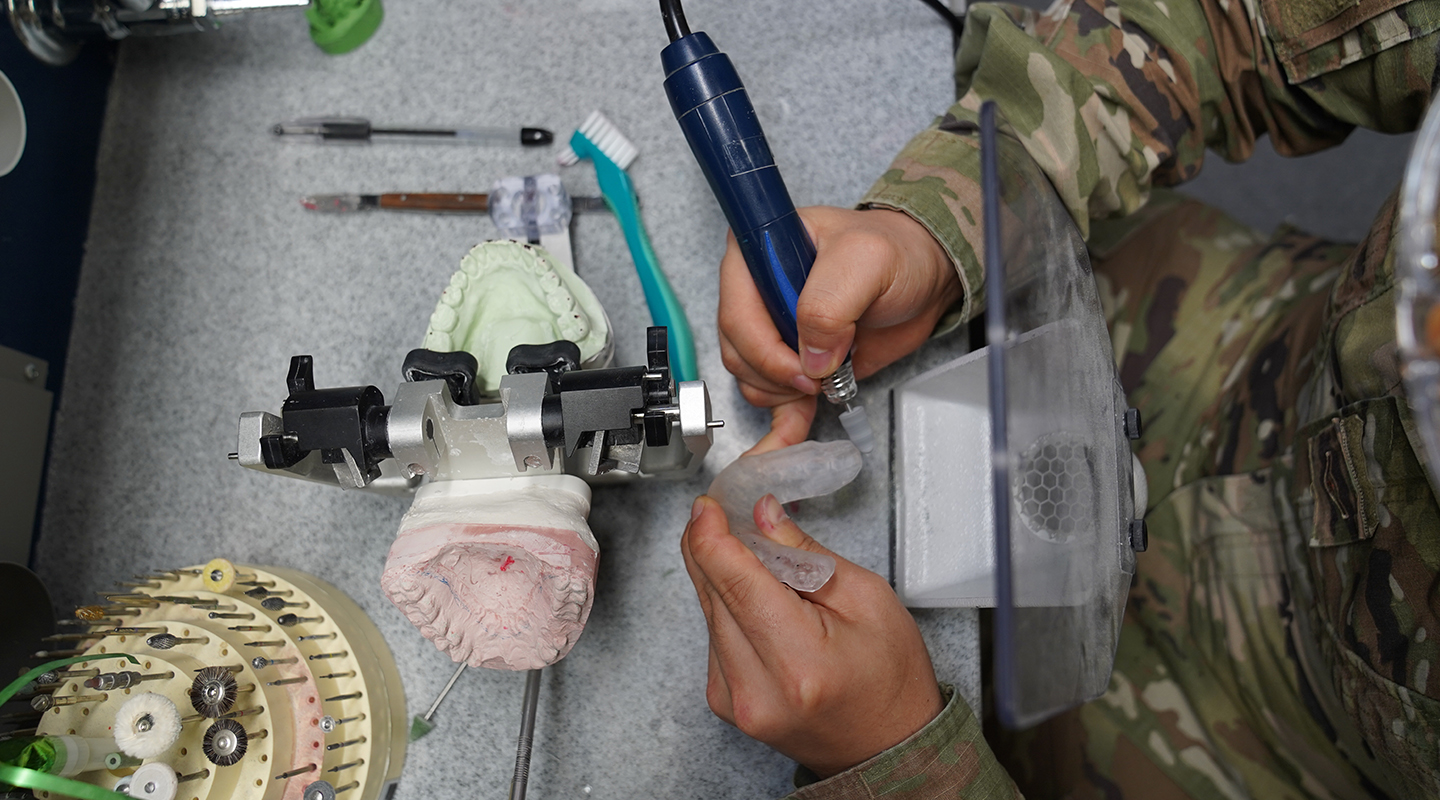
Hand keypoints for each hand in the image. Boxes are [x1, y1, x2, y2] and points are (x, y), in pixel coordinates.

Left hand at [680, 493, 941, 778]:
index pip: (733, 581)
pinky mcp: (723, 698)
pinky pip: (714, 631)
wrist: (888, 747)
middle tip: (739, 509)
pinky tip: (761, 597)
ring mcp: (733, 698)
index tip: (709, 504)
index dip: (712, 533)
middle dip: (719, 541)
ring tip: (764, 557)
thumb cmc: (891, 682)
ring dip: (725, 571)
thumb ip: (805, 554)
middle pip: (712, 590)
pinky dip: (730, 603)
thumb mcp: (867, 599)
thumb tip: (761, 514)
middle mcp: (754, 687)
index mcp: (797, 662)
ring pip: (707, 608)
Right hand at [717, 206, 958, 453]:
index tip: (803, 366)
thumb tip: (811, 357)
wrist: (923, 278)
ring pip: (750, 377)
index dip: (765, 348)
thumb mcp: (866, 260)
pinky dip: (782, 417)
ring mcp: (771, 326)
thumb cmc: (896, 252)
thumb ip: (829, 304)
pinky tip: (793, 429)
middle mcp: (756, 289)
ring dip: (783, 394)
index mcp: (759, 252)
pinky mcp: (790, 357)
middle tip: (820, 375)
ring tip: (824, 382)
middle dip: (778, 375)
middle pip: (739, 350)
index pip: (738, 313)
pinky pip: (770, 395)